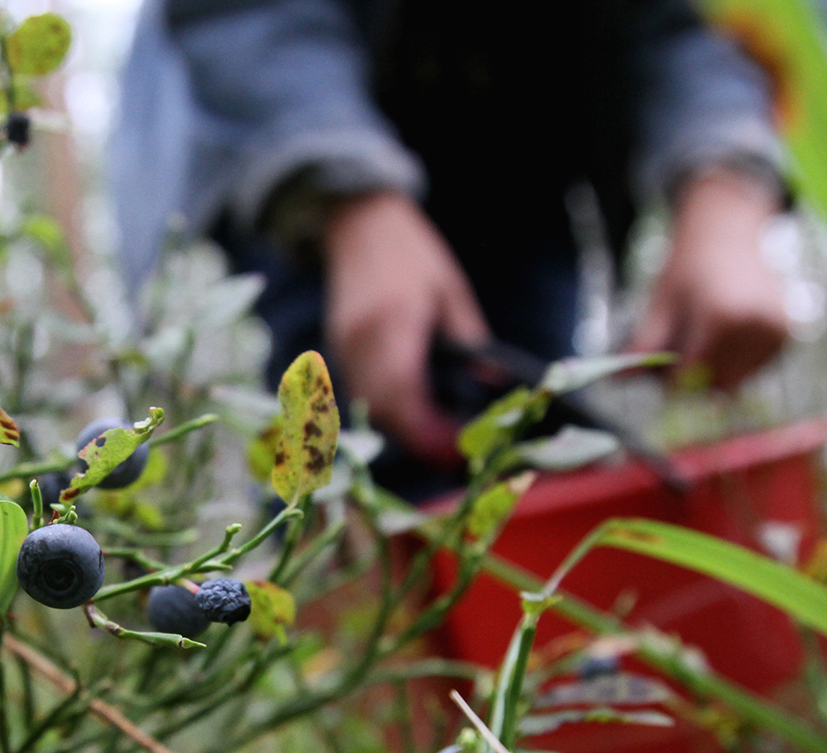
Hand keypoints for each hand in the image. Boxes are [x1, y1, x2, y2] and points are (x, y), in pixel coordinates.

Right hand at [323, 191, 488, 466]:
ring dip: (403, 431)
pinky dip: (388, 413)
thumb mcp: (452, 292)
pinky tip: (414, 416)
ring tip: (441, 440)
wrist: (357, 224)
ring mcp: (343, 348)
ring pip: (370, 408)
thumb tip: (490, 390)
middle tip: (457, 455)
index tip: (459, 448)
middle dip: (420, 440)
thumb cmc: (411, 253)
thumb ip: (470, 342)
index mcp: (393, 320)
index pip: (405, 392)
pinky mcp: (337, 352)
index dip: (429, 430)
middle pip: (385, 410)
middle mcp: (361, 340)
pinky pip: (361, 395)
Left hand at [628, 167, 789, 390]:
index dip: (671, 382)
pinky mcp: (787, 334)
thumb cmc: (690, 266)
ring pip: (737, 382)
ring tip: (704, 339)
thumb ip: (645, 343)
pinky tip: (726, 338)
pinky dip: (737, 365)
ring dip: (716, 374)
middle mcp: (755, 325)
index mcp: (721, 316)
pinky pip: (755, 370)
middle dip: (694, 381)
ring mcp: (776, 330)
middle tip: (681, 357)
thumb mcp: (662, 302)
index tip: (660, 375)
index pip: (691, 375)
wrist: (728, 232)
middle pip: (716, 384)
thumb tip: (618, 380)